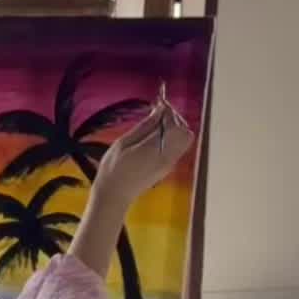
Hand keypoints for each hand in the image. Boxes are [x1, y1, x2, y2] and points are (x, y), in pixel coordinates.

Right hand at [93, 91, 194, 206]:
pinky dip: (171, 137)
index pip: (174, 125)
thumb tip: (159, 111)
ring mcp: (170, 164)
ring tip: (156, 124)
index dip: (168, 111)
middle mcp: (168, 158)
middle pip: (185, 132)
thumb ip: (144, 126)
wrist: (114, 195)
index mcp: (156, 150)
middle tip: (157, 113)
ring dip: (174, 128)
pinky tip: (155, 135)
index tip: (158, 103)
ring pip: (184, 140)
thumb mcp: (124, 143)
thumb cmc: (113, 169)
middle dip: (174, 118)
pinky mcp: (168, 168)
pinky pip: (178, 147)